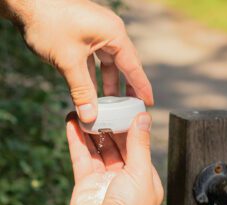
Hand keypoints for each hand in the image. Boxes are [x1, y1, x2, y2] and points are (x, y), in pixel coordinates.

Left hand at [3, 0, 152, 121]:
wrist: (25, 2)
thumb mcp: (69, 62)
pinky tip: (91, 92)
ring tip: (110, 105)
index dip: (141, 87)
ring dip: (107, 84)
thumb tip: (89, 116)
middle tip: (130, 108)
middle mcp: (108, 33)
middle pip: (123, 65)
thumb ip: (81, 91)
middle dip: (125, 88)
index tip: (148, 103)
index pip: (133, 66)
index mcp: (113, 34)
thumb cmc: (49, 23)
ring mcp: (95, 33)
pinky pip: (93, 61)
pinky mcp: (83, 36)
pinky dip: (93, 77)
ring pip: (107, 65)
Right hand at [66, 112, 162, 204]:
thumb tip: (144, 118)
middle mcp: (123, 176)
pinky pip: (81, 158)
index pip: (135, 145)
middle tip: (100, 108)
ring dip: (90, 132)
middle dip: (107, 127)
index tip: (121, 109)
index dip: (127, 127)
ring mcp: (104, 180)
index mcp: (142, 175)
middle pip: (114, 146)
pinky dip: (76, 141)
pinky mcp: (86, 184)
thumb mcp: (141, 172)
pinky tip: (72, 124)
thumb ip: (140, 144)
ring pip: (96, 150)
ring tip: (83, 112)